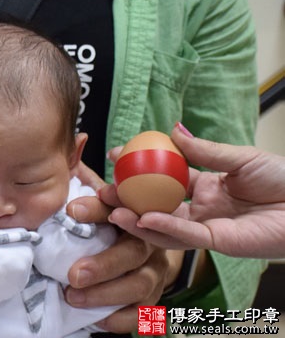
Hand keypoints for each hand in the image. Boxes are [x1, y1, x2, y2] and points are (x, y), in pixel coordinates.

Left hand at [65, 173, 180, 332]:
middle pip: (134, 252)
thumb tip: (73, 148)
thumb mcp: (99, 194)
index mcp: (135, 211)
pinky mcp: (153, 296)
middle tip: (74, 275)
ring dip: (106, 294)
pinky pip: (144, 312)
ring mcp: (154, 270)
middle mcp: (150, 240)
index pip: (120, 207)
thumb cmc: (110, 216)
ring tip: (74, 297)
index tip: (72, 210)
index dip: (98, 209)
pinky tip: (98, 319)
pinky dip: (122, 318)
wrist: (145, 241)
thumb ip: (84, 177)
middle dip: (104, 264)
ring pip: (140, 285)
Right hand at [108, 123, 284, 257]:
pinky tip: (145, 218)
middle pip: (155, 206)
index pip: (162, 178)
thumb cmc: (284, 179)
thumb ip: (204, 150)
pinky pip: (186, 236)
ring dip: (138, 219)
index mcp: (204, 186)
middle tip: (105, 190)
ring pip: (164, 226)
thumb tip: (172, 129)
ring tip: (114, 209)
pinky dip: (164, 227)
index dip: (138, 169)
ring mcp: (206, 226)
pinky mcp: (218, 243)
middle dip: (128, 200)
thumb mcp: (239, 158)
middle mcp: (200, 208)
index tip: (116, 155)